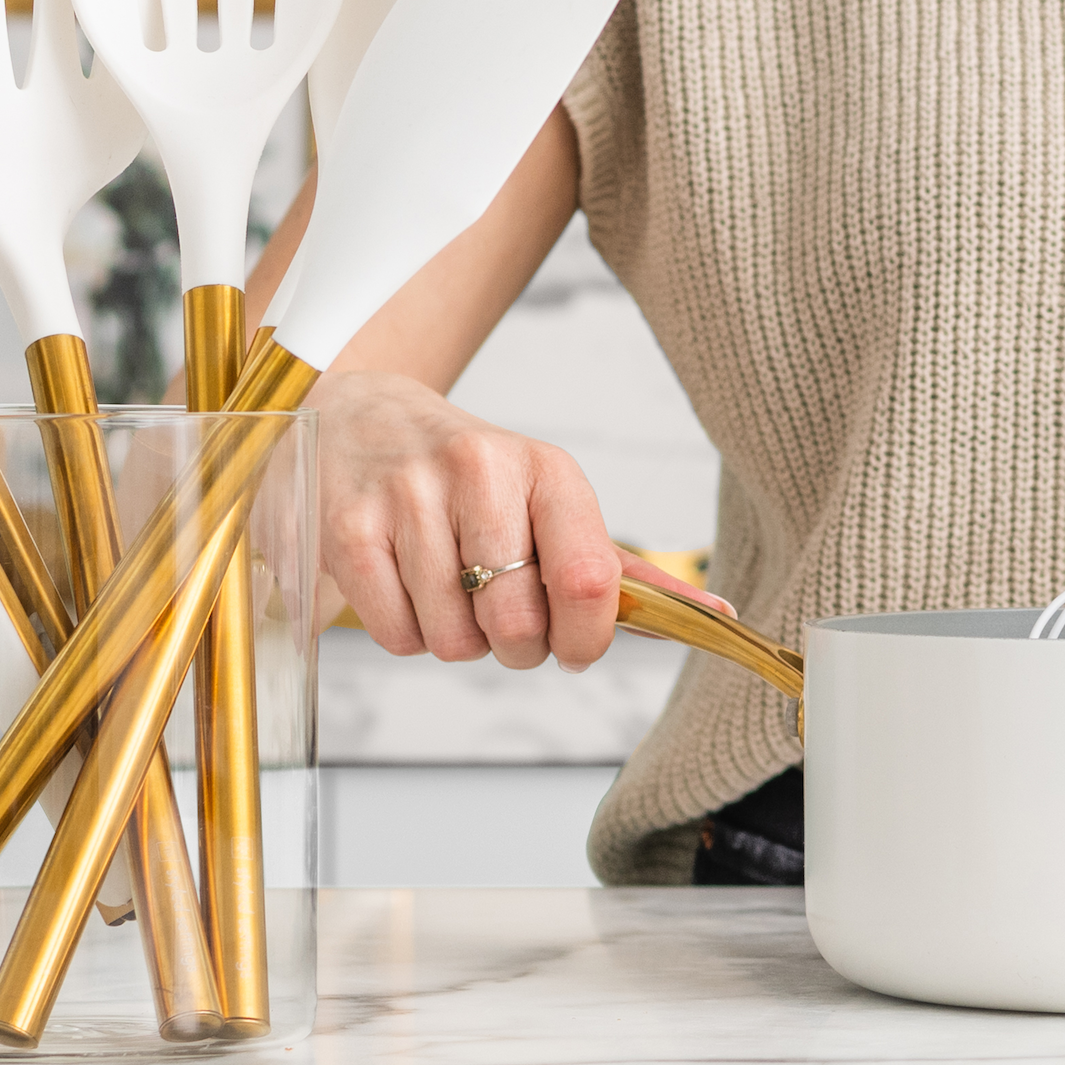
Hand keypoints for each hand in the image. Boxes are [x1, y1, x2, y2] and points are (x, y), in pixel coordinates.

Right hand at [308, 368, 730, 668]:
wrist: (363, 418)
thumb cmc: (472, 480)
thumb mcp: (551, 503)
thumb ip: (623, 570)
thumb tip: (717, 618)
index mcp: (547, 469)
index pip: (588, 581)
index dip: (586, 639)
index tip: (574, 644)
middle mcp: (479, 471)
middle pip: (517, 624)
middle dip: (515, 646)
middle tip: (501, 615)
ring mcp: (408, 497)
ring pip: (453, 639)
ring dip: (457, 638)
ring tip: (448, 587)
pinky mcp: (347, 529)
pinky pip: (396, 636)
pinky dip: (406, 634)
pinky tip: (405, 585)